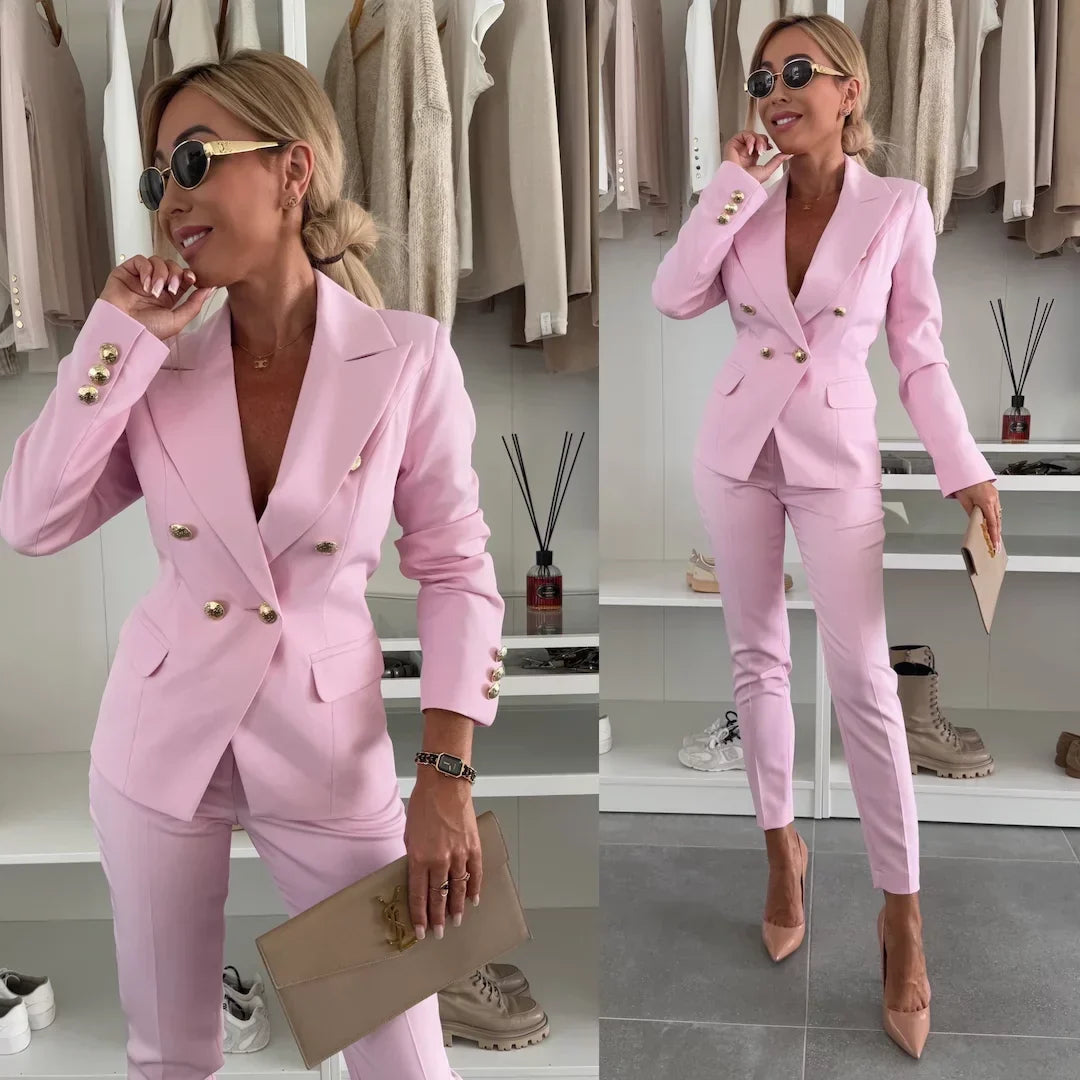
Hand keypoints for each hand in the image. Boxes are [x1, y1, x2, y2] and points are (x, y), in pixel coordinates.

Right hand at [100, 255, 215, 341]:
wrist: (124, 331)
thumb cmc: (147, 331)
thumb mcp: (177, 320)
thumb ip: (194, 304)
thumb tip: (210, 288)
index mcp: (168, 297)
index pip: (182, 277)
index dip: (188, 274)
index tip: (192, 279)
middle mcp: (155, 285)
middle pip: (171, 266)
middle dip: (175, 274)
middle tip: (172, 289)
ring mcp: (140, 278)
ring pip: (157, 261)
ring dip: (160, 274)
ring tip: (155, 291)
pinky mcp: (126, 272)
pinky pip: (140, 260)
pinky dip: (146, 270)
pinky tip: (145, 285)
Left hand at [404, 769, 481, 940]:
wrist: (444, 785)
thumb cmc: (423, 806)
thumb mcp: (409, 834)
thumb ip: (414, 857)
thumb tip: (419, 875)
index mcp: (419, 858)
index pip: (418, 895)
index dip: (419, 916)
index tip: (420, 932)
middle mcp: (439, 860)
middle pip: (438, 897)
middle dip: (437, 919)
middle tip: (438, 934)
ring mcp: (458, 854)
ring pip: (458, 889)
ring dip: (456, 908)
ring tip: (456, 922)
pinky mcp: (473, 847)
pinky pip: (475, 874)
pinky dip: (474, 888)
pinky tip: (473, 900)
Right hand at [723, 130, 792, 184]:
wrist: (739, 183)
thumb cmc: (748, 181)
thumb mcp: (767, 170)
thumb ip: (777, 161)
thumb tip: (788, 154)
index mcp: (751, 157)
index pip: (760, 142)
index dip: (766, 142)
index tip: (770, 148)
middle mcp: (744, 151)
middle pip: (757, 136)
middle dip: (763, 141)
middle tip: (764, 150)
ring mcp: (738, 147)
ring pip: (751, 134)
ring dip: (757, 140)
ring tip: (758, 150)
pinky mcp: (732, 144)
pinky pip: (743, 134)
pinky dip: (750, 139)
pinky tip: (750, 149)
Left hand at [955, 480, 1001, 552]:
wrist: (966, 470)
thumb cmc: (964, 483)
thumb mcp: (964, 501)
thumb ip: (971, 512)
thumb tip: (974, 521)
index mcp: (986, 502)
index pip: (992, 523)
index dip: (994, 535)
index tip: (995, 544)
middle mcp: (993, 499)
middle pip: (997, 520)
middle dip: (997, 533)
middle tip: (996, 544)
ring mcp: (995, 496)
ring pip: (998, 514)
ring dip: (997, 525)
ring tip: (995, 536)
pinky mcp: (994, 494)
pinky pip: (997, 508)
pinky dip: (995, 516)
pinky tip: (993, 522)